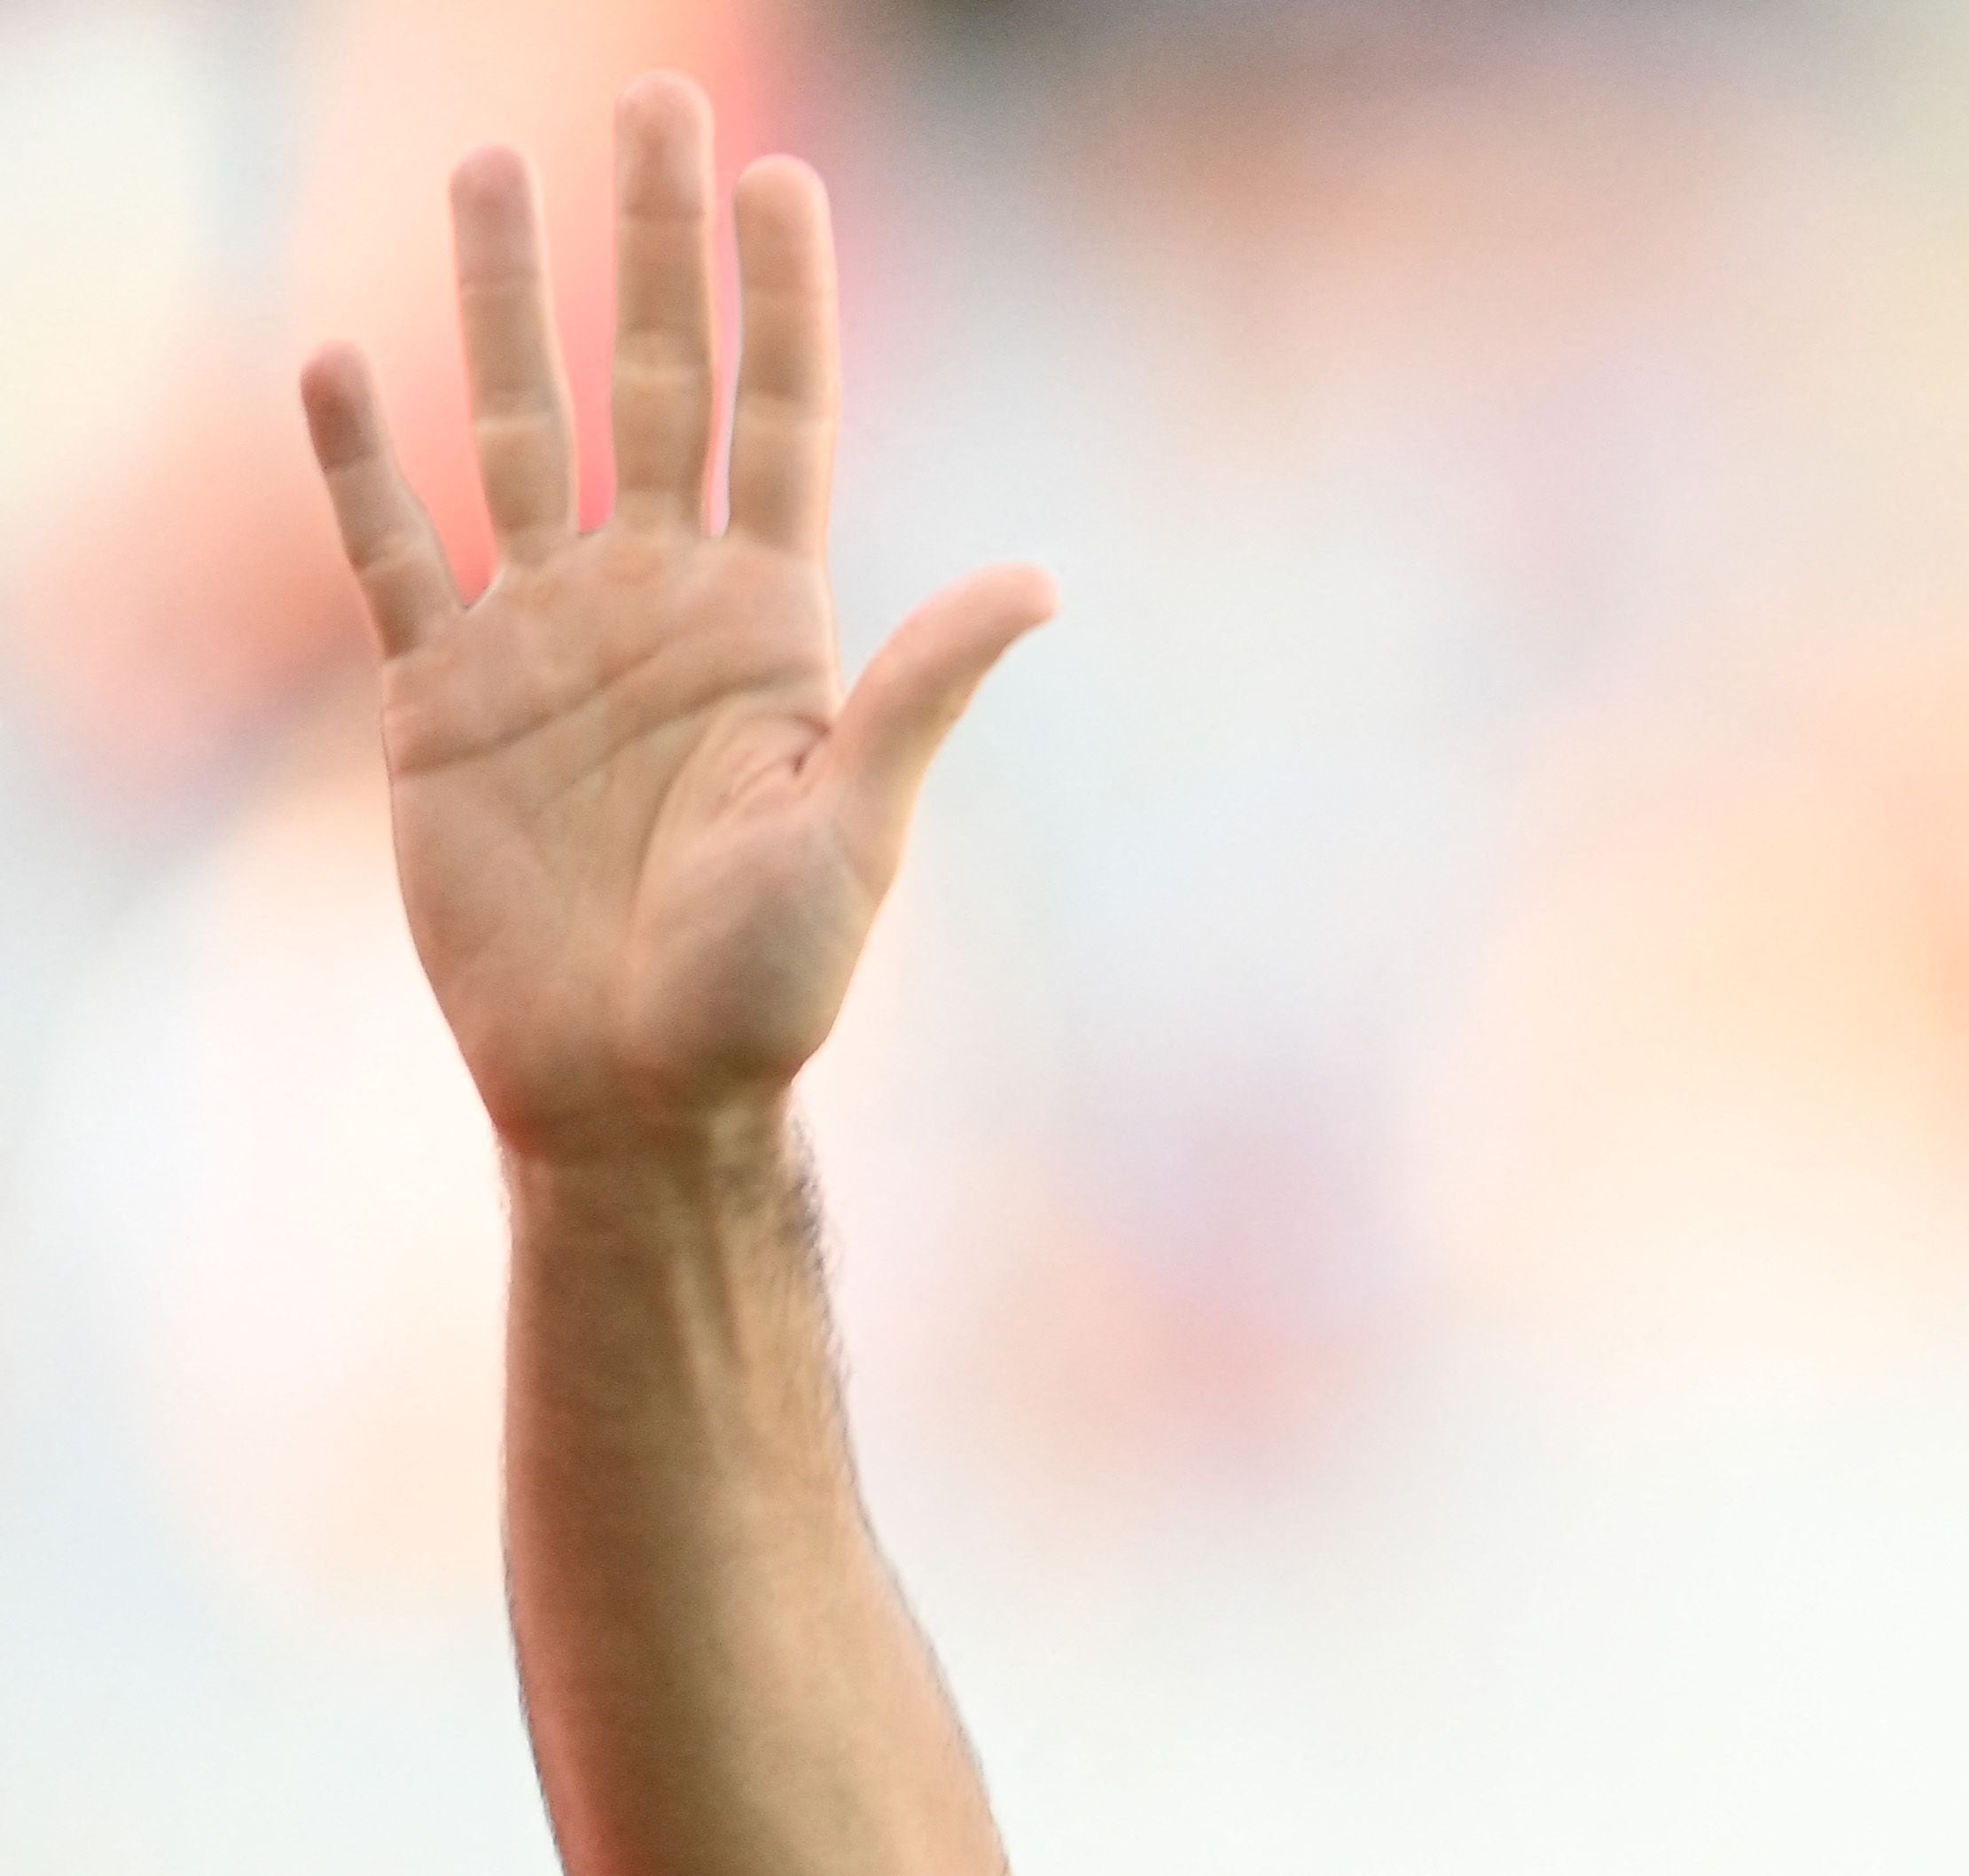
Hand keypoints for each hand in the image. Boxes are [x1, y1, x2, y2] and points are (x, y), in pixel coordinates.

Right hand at [302, 74, 1049, 1164]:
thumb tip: (1040, 580)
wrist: (637, 1089)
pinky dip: (358, 463)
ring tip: (485, 169)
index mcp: (770, 622)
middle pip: (652, 382)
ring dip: (500, 302)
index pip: (778, 419)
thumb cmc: (765, 984)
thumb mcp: (855, 832)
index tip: (783, 177)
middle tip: (655, 102)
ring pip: (516, 428)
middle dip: (650, 246)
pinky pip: (389, 551)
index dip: (781, 301)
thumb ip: (921, 693)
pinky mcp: (438, 698)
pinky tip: (338, 360)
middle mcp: (658, 602)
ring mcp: (543, 638)